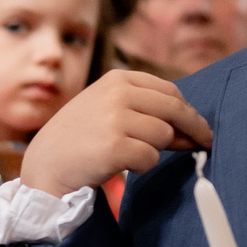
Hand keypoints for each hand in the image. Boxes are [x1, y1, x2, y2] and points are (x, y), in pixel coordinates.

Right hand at [18, 69, 211, 197]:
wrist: (44, 166)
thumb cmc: (79, 140)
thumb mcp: (105, 108)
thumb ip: (143, 107)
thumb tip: (193, 126)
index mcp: (117, 79)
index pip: (170, 91)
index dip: (189, 111)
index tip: (199, 127)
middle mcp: (117, 94)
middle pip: (175, 110)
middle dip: (193, 129)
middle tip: (203, 144)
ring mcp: (115, 119)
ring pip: (164, 136)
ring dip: (154, 150)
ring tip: (129, 154)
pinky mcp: (115, 147)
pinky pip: (150, 157)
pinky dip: (142, 166)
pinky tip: (119, 165)